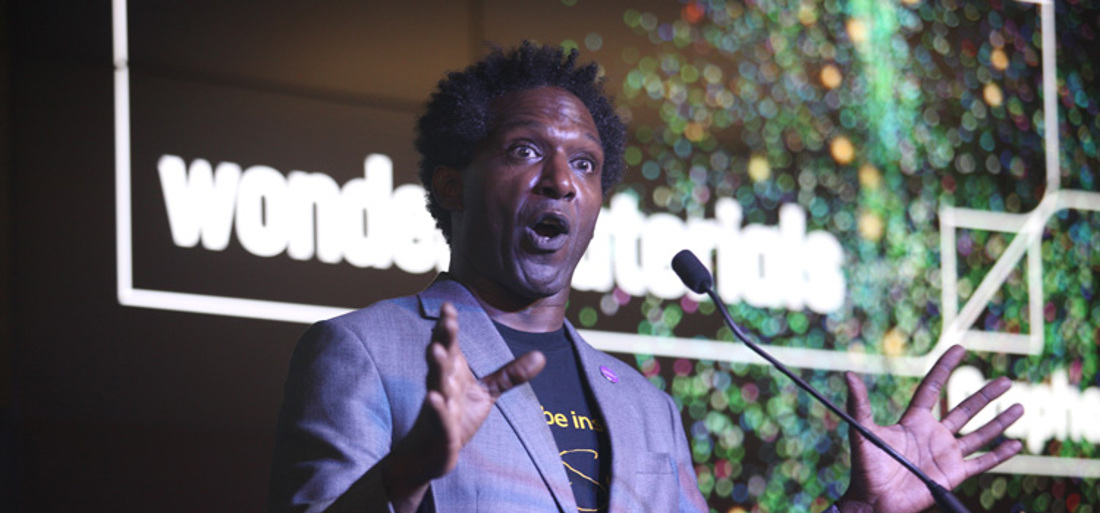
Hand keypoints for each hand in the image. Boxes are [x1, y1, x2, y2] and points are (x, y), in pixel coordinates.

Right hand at [384, 302, 545, 511]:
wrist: (431, 454)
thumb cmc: (456, 417)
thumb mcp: (486, 393)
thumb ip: (510, 374)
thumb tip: (541, 356)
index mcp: (452, 372)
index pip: (450, 344)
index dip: (448, 326)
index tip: (449, 306)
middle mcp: (443, 384)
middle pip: (442, 358)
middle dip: (443, 339)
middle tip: (446, 321)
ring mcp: (439, 406)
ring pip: (436, 383)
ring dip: (436, 367)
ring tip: (436, 350)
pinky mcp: (439, 429)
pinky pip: (438, 416)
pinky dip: (436, 408)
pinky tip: (434, 398)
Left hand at [837, 345, 1023, 512]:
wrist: (874, 501)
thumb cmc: (865, 467)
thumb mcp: (863, 432)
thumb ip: (859, 405)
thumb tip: (848, 375)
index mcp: (913, 421)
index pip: (933, 388)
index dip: (944, 368)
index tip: (958, 348)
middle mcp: (933, 434)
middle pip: (964, 409)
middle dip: (985, 395)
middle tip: (1006, 380)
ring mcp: (946, 454)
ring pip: (979, 434)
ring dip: (999, 421)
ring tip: (1019, 407)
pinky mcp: (954, 474)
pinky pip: (982, 463)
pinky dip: (999, 455)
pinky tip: (1016, 445)